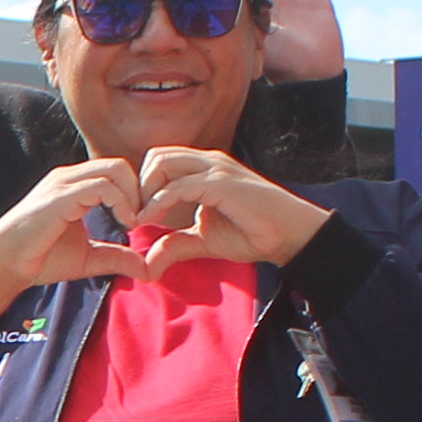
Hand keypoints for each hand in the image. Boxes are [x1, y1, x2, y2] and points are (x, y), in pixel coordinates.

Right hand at [0, 155, 150, 322]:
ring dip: (133, 196)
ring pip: (114, 170)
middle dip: (139, 191)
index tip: (140, 222)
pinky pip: (102, 186)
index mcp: (74, 186)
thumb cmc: (39, 259)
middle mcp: (69, 178)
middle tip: (142, 220)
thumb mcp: (88, 258)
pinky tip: (124, 224)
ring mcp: (63, 183)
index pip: (116, 172)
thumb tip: (146, 268)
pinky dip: (121, 203)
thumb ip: (116, 257)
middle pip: (119, 165)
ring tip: (133, 223)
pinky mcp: (61, 196)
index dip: (135, 194)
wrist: (4, 265)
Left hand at [116, 148, 324, 274]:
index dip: (141, 186)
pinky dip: (158, 203)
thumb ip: (174, 245)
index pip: (159, 161)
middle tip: (133, 215)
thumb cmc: (251, 233)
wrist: (289, 235)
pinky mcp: (222, 184)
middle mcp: (208, 162)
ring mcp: (216, 169)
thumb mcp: (203, 241)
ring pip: (163, 163)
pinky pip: (180, 186)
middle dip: (138, 185)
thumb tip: (146, 264)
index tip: (133, 216)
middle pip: (156, 156)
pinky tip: (148, 221)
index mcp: (203, 169)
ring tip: (139, 220)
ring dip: (144, 191)